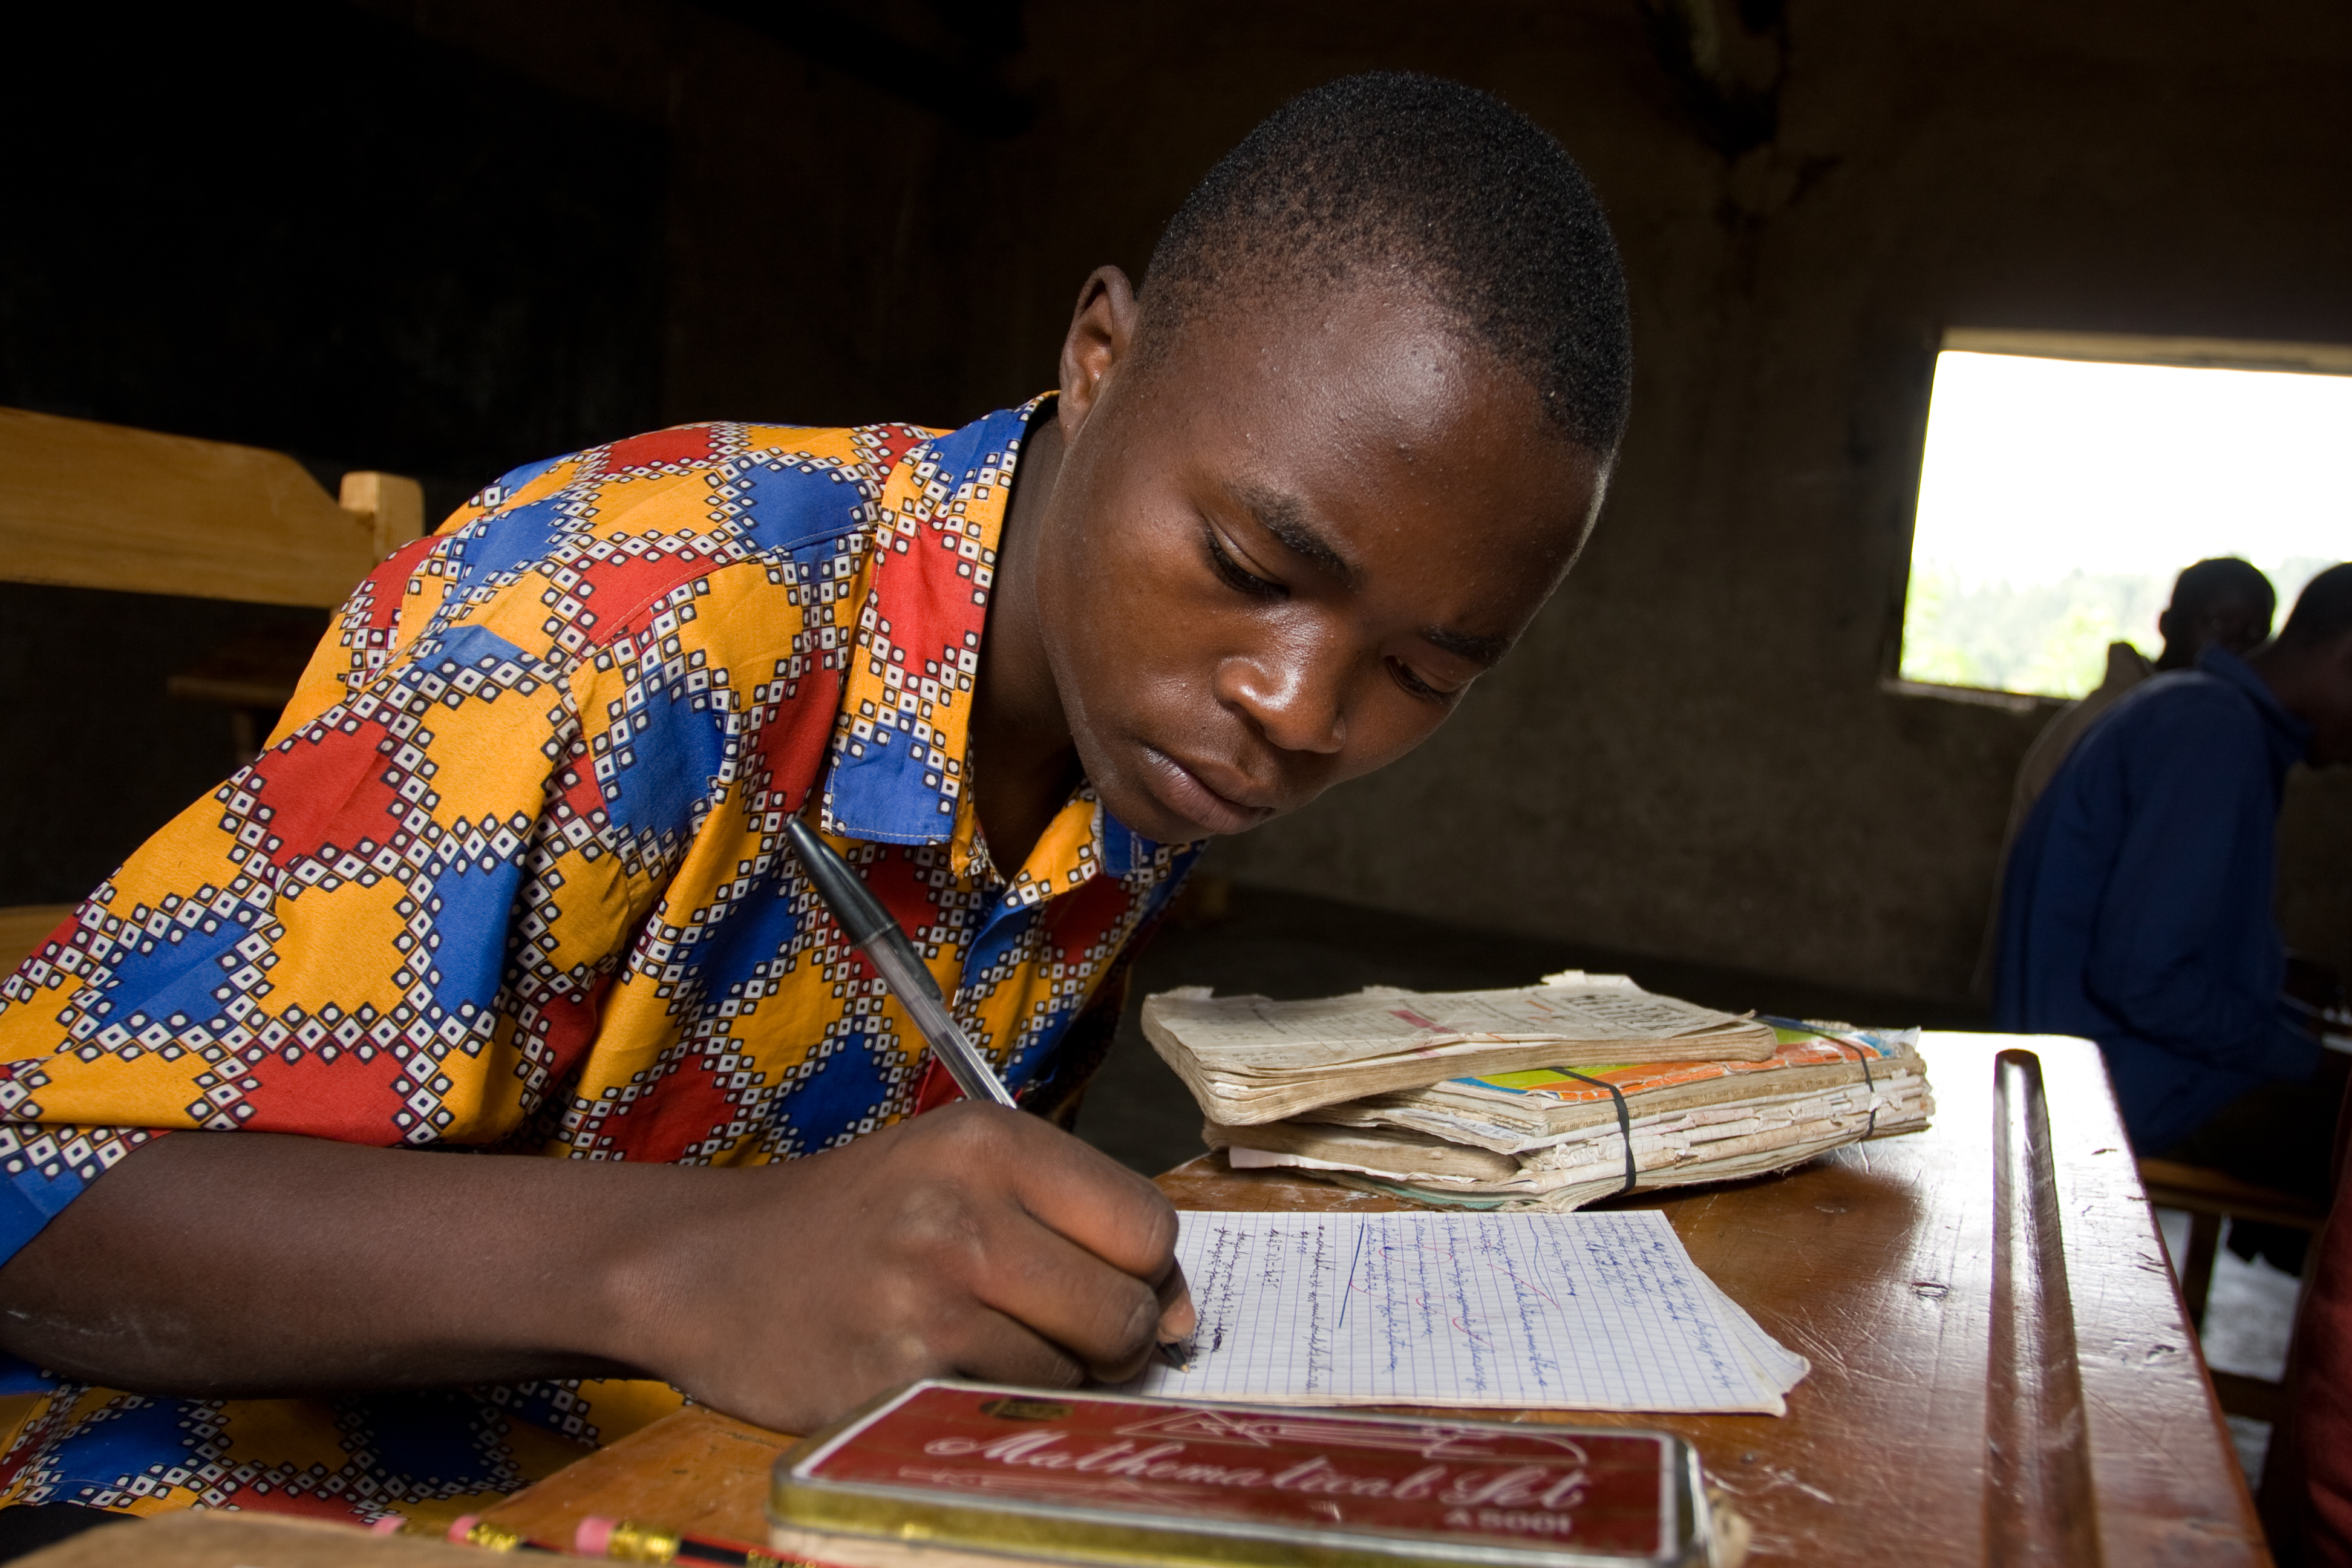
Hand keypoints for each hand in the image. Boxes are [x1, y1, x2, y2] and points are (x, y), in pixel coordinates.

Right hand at [613, 1102, 1194, 1431]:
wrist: (708, 1266)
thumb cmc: (858, 1220)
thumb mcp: (960, 1173)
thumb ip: (1075, 1221)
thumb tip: (1184, 1320)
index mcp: (992, 1142)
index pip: (1148, 1226)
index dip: (1149, 1275)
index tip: (1116, 1291)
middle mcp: (965, 1210)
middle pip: (1128, 1309)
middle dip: (1116, 1341)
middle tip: (1061, 1337)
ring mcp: (928, 1297)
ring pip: (1074, 1372)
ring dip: (1053, 1380)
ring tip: (984, 1348)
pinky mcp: (894, 1375)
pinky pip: (1004, 1411)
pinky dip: (990, 1407)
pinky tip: (941, 1374)